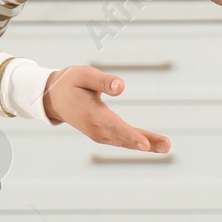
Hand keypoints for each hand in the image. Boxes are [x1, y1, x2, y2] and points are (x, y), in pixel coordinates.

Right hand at [41, 66, 169, 153]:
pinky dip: (137, 142)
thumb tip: (122, 87)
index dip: (130, 136)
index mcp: (91, 114)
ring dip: (147, 144)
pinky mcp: (103, 134)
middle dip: (146, 142)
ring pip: (125, 141)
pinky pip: (122, 140)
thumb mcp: (84, 75)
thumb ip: (103, 81)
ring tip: (165, 146)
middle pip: (124, 137)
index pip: (114, 127)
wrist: (54, 98)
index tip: (145, 145)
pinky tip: (152, 144)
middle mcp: (96, 128)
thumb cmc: (70, 83)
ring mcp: (99, 134)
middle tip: (167, 146)